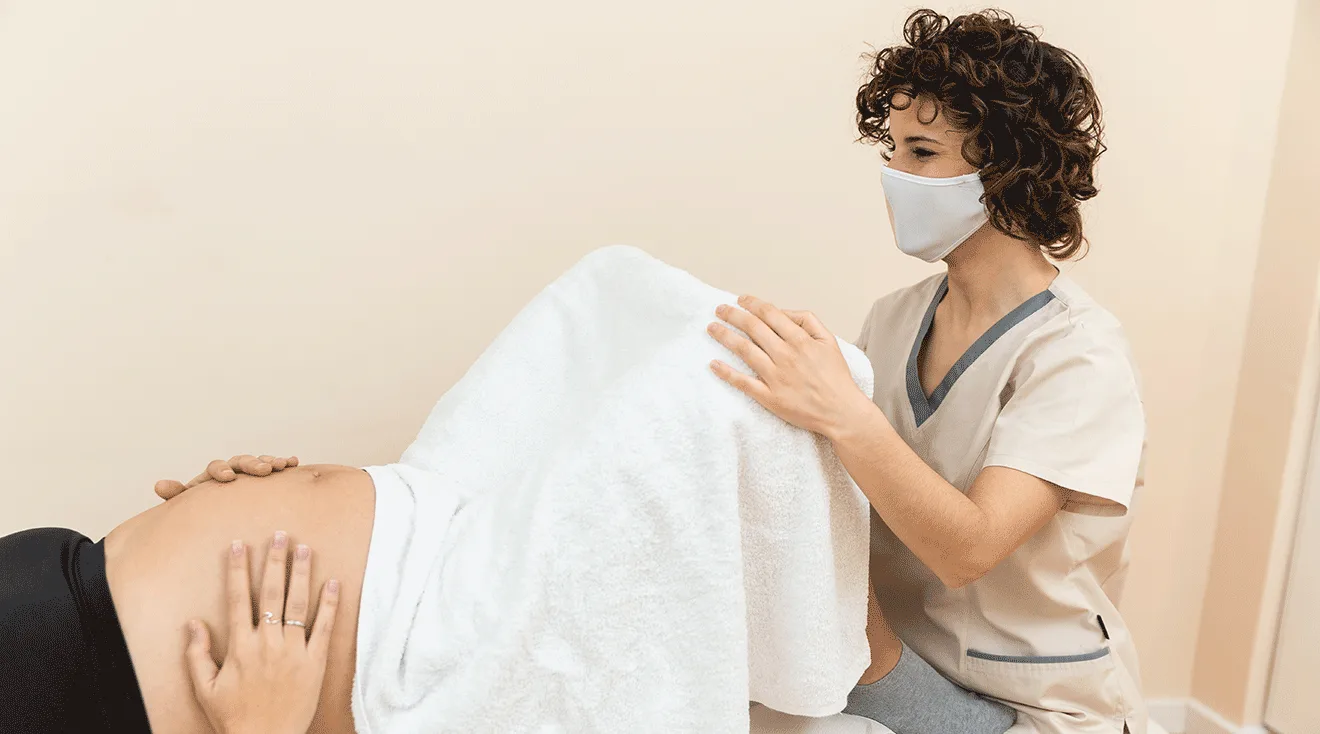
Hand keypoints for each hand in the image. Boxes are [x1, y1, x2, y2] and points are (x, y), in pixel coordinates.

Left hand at [156, 455, 299, 499]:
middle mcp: (232, 470)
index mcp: (212, 476)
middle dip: (252, 463)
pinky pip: (276, 467)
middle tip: (263, 470)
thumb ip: (177, 495)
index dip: (221, 470)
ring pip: (259, 461)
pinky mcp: (266, 477)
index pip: (215, 467)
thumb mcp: (189, 505)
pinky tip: (294, 462)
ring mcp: (249, 472)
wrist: (221, 515)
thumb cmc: (205, 511)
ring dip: (270, 461)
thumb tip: (158, 485)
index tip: (227, 478)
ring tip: (281, 465)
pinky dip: (285, 462)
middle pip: (241, 460)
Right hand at [186, 533, 339, 733]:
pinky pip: (324, 628)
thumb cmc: (233, 717)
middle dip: (275, 561)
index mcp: (239, 646)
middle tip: (280, 535)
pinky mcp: (315, 662)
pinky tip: (334, 582)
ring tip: (306, 548)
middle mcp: (267, 643)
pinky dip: (330, 604)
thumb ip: (197, 653)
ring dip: (302, 573)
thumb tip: (193, 622)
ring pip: (298, 604)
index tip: (239, 544)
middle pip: (271, 593)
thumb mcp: (205, 688)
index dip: (238, 569)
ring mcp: (293, 651)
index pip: (238, 598)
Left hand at [706, 295, 870, 437]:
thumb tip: (784, 313)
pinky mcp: (769, 397)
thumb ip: (808, 321)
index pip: (770, 314)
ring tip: (712, 328)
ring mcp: (775, 376)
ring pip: (744, 350)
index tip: (741, 299)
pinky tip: (713, 364)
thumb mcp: (829, 341)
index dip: (752, 304)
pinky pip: (743, 382)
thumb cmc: (835, 377)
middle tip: (719, 309)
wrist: (840, 411)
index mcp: (800, 340)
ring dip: (725, 336)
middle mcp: (785, 355)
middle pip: (753, 328)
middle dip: (733, 315)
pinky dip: (726, 373)